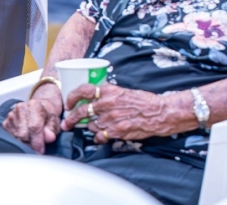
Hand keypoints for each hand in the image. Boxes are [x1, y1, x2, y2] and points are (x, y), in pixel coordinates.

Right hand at [2, 88, 62, 153]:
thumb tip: (49, 137)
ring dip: (25, 142)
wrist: (40, 108)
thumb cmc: (47, 115)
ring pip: (16, 138)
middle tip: (38, 146)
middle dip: (31, 143)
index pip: (34, 126)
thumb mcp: (55, 121)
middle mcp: (21, 108)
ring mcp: (11, 115)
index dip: (38, 141)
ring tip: (33, 139)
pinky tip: (25, 137)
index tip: (41, 150)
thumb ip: (52, 129)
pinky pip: (10, 138)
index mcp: (34, 105)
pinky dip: (18, 141)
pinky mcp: (5, 123)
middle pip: (23, 134)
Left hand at [61, 83, 191, 140]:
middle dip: (71, 118)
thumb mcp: (125, 91)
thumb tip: (95, 95)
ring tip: (93, 127)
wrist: (159, 112)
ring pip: (90, 125)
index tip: (69, 103)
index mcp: (110, 91)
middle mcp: (107, 104)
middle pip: (81, 111)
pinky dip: (98, 137)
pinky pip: (99, 137)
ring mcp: (111, 119)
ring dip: (89, 127)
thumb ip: (109, 93)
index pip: (83, 90)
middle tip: (68, 123)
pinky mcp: (116, 132)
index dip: (72, 96)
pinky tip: (102, 135)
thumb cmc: (144, 101)